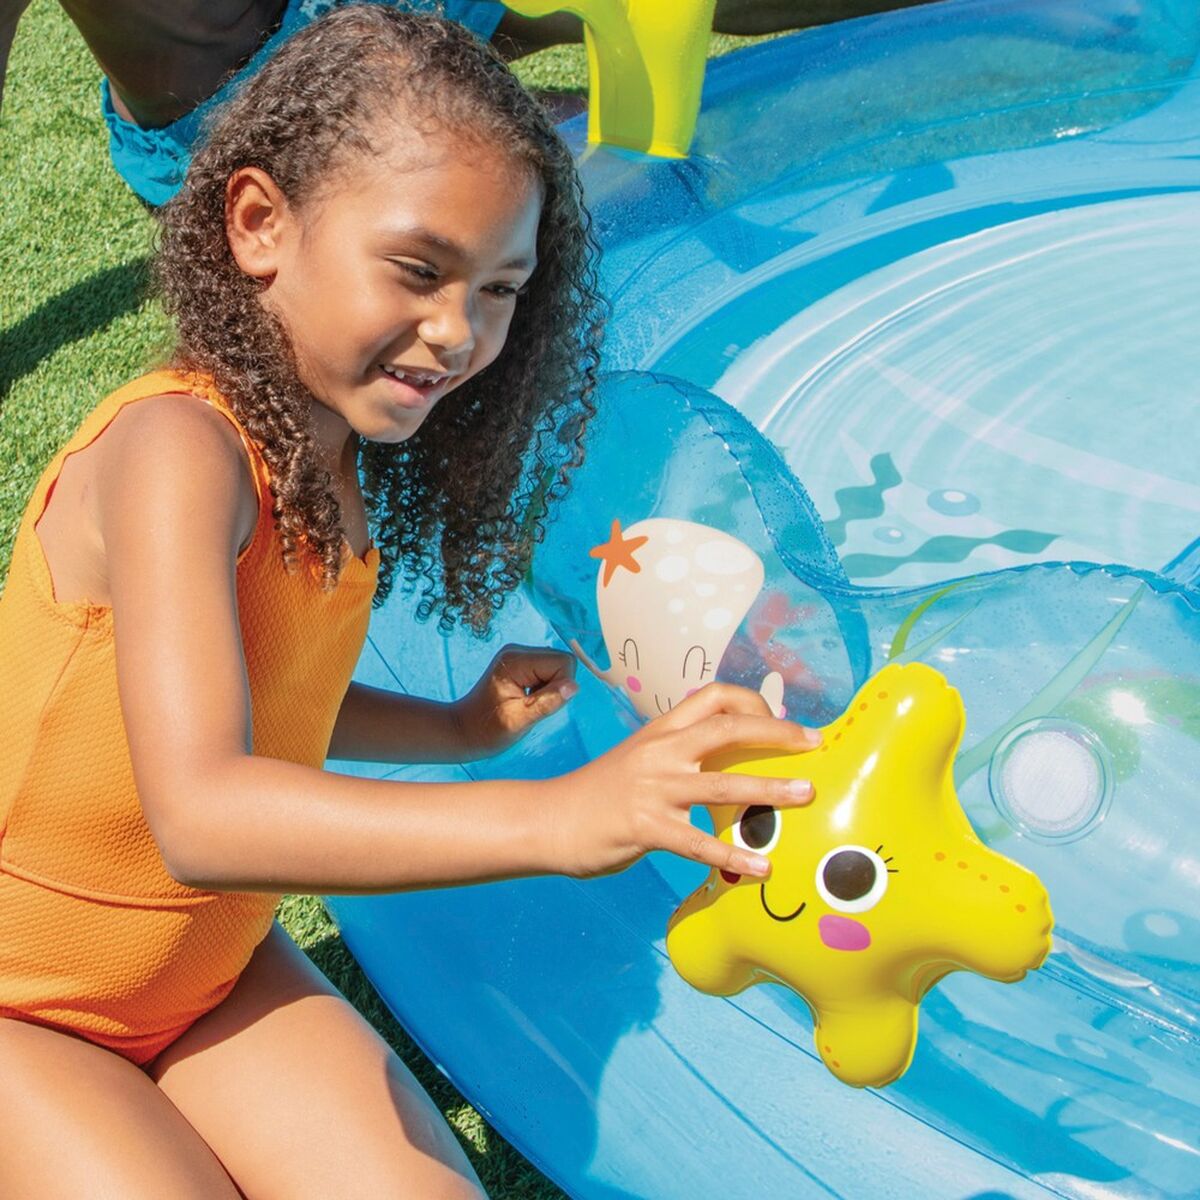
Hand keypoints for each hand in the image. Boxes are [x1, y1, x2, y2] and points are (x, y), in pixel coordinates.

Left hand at [455, 644, 577, 758]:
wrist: (462, 730)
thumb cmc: (487, 730)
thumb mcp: (519, 721)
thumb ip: (547, 702)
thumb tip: (574, 687)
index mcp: (517, 661)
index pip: (563, 662)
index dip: (561, 686)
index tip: (540, 704)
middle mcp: (518, 651)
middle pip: (561, 661)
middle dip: (556, 686)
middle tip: (532, 705)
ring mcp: (518, 655)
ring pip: (556, 665)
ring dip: (550, 687)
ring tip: (527, 703)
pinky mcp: (519, 664)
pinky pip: (546, 670)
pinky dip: (543, 687)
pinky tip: (525, 698)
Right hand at [549, 682, 819, 878]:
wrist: (547, 820)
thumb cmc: (599, 795)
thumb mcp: (639, 760)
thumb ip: (677, 757)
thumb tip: (724, 766)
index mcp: (659, 731)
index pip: (713, 696)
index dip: (754, 703)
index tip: (784, 723)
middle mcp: (659, 751)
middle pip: (726, 728)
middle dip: (776, 732)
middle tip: (814, 743)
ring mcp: (652, 788)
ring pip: (722, 785)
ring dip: (770, 790)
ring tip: (807, 795)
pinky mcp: (644, 827)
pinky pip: (698, 843)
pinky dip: (733, 856)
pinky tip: (761, 869)